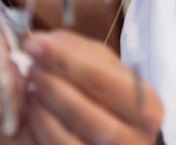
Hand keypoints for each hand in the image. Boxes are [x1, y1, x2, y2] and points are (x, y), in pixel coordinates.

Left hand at [23, 31, 163, 144]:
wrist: (121, 136)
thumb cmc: (112, 97)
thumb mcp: (106, 68)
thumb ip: (77, 49)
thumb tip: (41, 40)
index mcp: (146, 106)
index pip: (102, 79)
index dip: (65, 60)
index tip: (37, 44)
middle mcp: (133, 139)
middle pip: (83, 112)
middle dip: (50, 84)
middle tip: (30, 64)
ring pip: (66, 136)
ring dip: (41, 106)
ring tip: (31, 84)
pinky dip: (40, 126)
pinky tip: (34, 108)